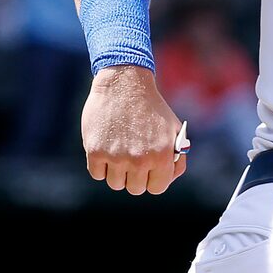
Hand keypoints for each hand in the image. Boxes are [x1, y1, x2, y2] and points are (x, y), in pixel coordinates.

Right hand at [81, 65, 188, 195]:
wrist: (124, 83)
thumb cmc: (151, 107)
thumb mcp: (173, 130)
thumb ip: (176, 157)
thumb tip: (168, 178)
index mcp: (162, 156)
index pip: (156, 188)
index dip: (152, 179)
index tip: (147, 171)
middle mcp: (140, 160)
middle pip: (135, 188)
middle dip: (134, 176)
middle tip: (131, 158)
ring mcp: (116, 157)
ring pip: (115, 183)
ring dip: (117, 172)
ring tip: (118, 153)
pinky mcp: (95, 151)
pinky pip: (97, 174)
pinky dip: (100, 165)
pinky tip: (105, 149)